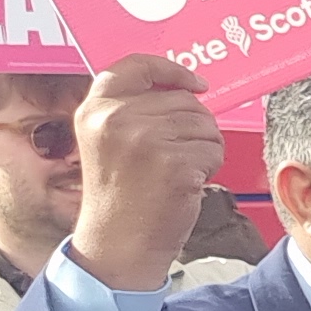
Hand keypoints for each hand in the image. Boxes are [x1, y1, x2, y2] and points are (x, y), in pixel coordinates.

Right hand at [63, 55, 225, 294]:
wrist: (119, 244)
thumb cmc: (122, 197)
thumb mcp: (109, 141)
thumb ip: (134, 109)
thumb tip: (186, 88)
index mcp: (96, 109)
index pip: (136, 65)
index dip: (171, 69)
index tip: (195, 82)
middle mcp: (116, 119)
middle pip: (184, 100)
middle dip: (194, 126)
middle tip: (175, 157)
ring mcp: (145, 140)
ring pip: (205, 124)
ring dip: (203, 147)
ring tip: (176, 171)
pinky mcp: (174, 163)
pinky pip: (215, 149)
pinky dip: (210, 167)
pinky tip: (186, 184)